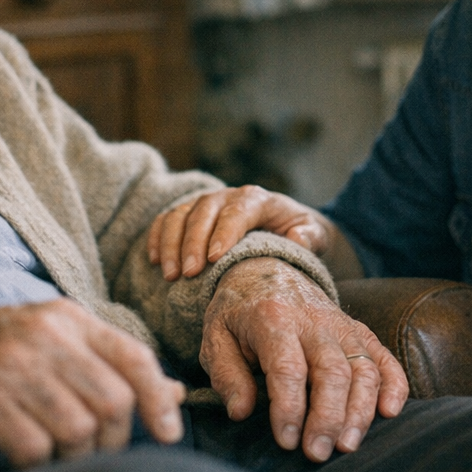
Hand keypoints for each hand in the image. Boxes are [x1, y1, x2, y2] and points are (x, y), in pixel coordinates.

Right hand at [0, 299, 185, 468]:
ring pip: (78, 430)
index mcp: (67, 317)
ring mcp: (10, 367)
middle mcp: (44, 336)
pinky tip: (25, 456)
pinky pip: (34, 449)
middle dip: (114, 440)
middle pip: (113, 401)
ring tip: (58, 454)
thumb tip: (174, 394)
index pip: (133, 356)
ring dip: (76, 458)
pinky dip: (37, 465)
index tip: (169, 433)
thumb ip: (110, 362)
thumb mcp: (53, 340)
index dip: (159, 400)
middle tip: (96, 451)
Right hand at [148, 185, 333, 279]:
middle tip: (188, 273)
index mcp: (258, 199)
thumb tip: (297, 237)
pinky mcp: (191, 214)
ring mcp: (207, 204)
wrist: (291, 229)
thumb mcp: (316, 235)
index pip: (238, 210)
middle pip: (204, 211)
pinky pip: (167, 219)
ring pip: (181, 214)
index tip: (214, 258)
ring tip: (170, 274)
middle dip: (192, 242)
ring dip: (171, 243)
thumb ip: (310, 236)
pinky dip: (158, 237)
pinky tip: (155, 260)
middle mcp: (229, 196)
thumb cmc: (302, 235)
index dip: (224, 232)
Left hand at [200, 257, 407, 461]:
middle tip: (317, 453)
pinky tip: (389, 413)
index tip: (286, 441)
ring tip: (347, 446)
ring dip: (359, 411)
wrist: (265, 267)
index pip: (288, 368)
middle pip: (332, 371)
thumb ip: (226, 374)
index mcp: (273, 318)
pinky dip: (394, 384)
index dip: (289, 408)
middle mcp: (313, 320)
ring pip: (363, 368)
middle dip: (328, 418)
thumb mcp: (215, 336)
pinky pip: (383, 357)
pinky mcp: (358, 329)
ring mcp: (340, 324)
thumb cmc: (237, 311)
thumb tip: (241, 412)